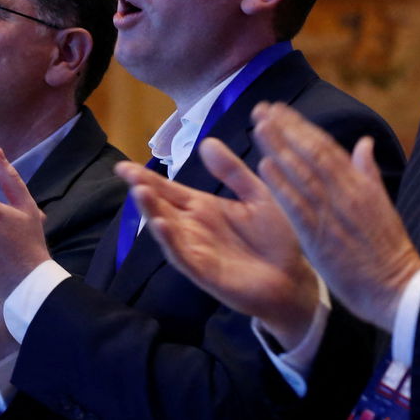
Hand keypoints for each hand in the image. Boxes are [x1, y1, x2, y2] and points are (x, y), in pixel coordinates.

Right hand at [120, 138, 319, 348]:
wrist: (295, 277)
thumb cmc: (277, 237)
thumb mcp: (256, 195)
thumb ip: (232, 172)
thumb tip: (206, 141)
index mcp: (204, 208)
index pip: (169, 190)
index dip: (147, 177)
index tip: (123, 165)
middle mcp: (195, 228)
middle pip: (162, 207)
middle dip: (143, 190)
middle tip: (125, 171)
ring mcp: (198, 251)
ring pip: (168, 231)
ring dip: (152, 213)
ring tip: (140, 192)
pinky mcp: (207, 273)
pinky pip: (184, 257)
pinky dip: (172, 242)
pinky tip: (162, 225)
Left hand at [251, 103, 419, 330]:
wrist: (397, 289)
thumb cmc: (389, 251)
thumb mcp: (383, 204)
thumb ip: (368, 172)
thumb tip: (364, 142)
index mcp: (360, 184)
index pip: (326, 147)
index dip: (301, 126)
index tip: (280, 110)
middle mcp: (346, 193)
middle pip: (311, 153)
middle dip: (285, 129)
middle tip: (261, 109)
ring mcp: (332, 214)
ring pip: (302, 174)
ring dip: (278, 148)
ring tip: (258, 127)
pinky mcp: (320, 238)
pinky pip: (297, 206)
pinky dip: (281, 185)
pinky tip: (265, 167)